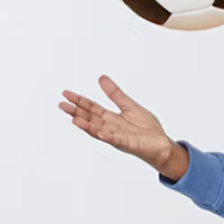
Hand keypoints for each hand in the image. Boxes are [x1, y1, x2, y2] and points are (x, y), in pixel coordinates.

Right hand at [59, 75, 175, 171]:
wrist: (162, 145)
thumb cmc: (147, 129)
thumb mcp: (129, 106)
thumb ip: (115, 94)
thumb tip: (101, 78)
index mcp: (111, 118)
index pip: (91, 107)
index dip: (79, 100)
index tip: (65, 94)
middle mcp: (111, 128)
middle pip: (90, 119)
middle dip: (76, 112)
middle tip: (61, 105)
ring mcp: (118, 137)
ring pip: (99, 131)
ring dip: (87, 126)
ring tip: (74, 120)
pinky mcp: (129, 144)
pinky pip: (117, 140)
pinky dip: (108, 137)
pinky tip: (100, 132)